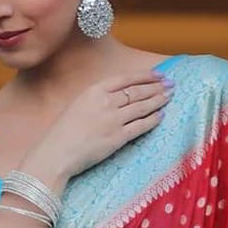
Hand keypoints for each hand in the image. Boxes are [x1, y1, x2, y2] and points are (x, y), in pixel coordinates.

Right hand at [27, 70, 173, 184]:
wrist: (57, 153)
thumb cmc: (63, 132)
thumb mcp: (78, 105)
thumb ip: (98, 99)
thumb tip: (118, 98)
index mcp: (95, 90)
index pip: (126, 79)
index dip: (145, 76)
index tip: (158, 74)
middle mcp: (106, 102)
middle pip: (138, 91)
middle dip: (157, 87)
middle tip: (171, 85)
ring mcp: (113, 120)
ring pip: (142, 106)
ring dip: (158, 100)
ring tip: (169, 97)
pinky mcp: (117, 138)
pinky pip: (140, 126)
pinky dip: (152, 120)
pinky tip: (160, 116)